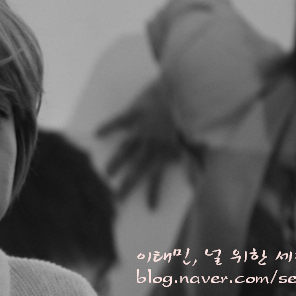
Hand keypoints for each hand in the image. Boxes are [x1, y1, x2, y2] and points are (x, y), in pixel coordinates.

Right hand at [97, 79, 195, 208]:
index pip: (157, 177)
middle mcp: (150, 143)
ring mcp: (141, 128)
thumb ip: (194, 162)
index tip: (150, 209)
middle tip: (117, 200)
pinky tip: (97, 133)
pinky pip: (119, 121)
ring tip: (106, 174)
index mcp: (166, 150)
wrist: (189, 86)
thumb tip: (196, 184)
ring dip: (116, 163)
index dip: (153, 193)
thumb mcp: (198, 140)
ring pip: (125, 150)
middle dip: (127, 186)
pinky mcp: (135, 112)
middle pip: (136, 169)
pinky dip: (108, 127)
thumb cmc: (195, 113)